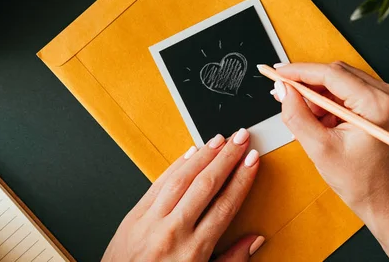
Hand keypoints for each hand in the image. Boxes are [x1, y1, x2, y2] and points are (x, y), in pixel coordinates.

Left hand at [102, 129, 264, 261]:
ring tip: (219, 140)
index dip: (242, 178)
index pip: (225, 204)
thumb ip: (231, 260)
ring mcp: (151, 221)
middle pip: (206, 184)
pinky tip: (190, 153)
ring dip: (203, 155)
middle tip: (241, 138)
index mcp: (194, 251)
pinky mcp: (134, 215)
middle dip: (227, 157)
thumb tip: (254, 240)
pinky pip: (158, 183)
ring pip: (182, 178)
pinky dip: (176, 165)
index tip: (252, 160)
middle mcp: (173, 231)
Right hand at [272, 62, 388, 260]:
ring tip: (308, 118)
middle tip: (285, 95)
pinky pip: (352, 91)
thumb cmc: (362, 183)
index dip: (300, 71)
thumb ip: (297, 115)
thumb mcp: (320, 149)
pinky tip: (323, 120)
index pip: (332, 74)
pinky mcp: (386, 104)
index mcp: (378, 105)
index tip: (278, 73)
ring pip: (343, 81)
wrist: (385, 202)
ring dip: (319, 95)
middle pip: (337, 74)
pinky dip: (332, 102)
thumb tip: (283, 90)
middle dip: (308, 84)